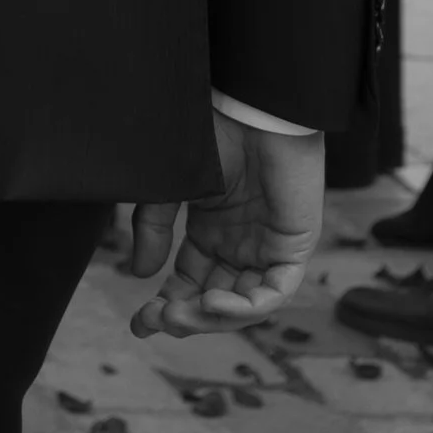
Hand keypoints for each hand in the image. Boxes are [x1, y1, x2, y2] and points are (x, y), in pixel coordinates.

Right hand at [122, 113, 324, 335]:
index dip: (165, 307)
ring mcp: (267, 248)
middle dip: (184, 318)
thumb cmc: (213, 135)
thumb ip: (155, 229)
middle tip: (154, 321)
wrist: (252, 108)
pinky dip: (246, 308)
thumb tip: (140, 273)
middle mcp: (240, 246)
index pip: (189, 283)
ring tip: (178, 314)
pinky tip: (213, 303)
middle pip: (214, 301)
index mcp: (212, 233)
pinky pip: (274, 293)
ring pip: (244, 306)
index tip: (138, 324)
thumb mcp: (171, 188)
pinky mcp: (293, 246)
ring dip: (211, 319)